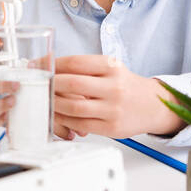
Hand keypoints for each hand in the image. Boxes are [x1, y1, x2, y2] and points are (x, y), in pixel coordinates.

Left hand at [50, 56, 178, 139]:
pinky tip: (58, 115)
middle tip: (38, 84)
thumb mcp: (111, 68)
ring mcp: (113, 108)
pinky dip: (65, 120)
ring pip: (74, 107)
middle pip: (72, 84)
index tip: (37, 66)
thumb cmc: (126, 85)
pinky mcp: (111, 128)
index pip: (75, 62)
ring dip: (54, 104)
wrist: (153, 105)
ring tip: (45, 100)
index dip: (52, 63)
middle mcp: (114, 86)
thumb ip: (84, 67)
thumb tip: (50, 65)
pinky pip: (81, 124)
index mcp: (112, 67)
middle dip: (50, 84)